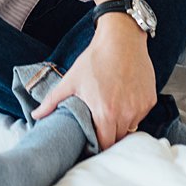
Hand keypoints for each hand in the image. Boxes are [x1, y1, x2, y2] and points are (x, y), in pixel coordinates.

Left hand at [31, 18, 155, 149]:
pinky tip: (123, 98)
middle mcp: (126, 114)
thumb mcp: (71, 80)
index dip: (97, 146)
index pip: (104, 145)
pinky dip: (132, 112)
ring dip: (121, 124)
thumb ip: (53, 101)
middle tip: (100, 125)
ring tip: (111, 110)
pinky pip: (140, 114)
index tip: (91, 141)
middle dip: (109, 135)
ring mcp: (139, 107)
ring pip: (130, 127)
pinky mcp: (149, 100)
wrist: (121, 39)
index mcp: (105, 113)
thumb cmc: (95, 59)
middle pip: (118, 138)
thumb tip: (36, 116)